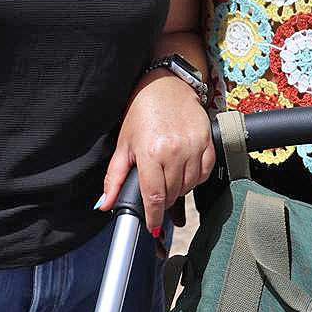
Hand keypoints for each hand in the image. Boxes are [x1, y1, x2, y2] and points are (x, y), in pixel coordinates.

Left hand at [100, 74, 214, 235]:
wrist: (167, 84)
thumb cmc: (142, 111)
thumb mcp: (124, 144)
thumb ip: (115, 177)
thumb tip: (104, 204)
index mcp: (150, 153)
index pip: (154, 197)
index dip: (154, 218)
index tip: (153, 227)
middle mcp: (174, 152)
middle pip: (172, 194)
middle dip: (164, 201)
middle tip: (157, 194)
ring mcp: (193, 147)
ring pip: (189, 186)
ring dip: (179, 190)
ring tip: (168, 178)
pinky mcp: (207, 142)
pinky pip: (204, 173)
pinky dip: (195, 179)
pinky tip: (184, 171)